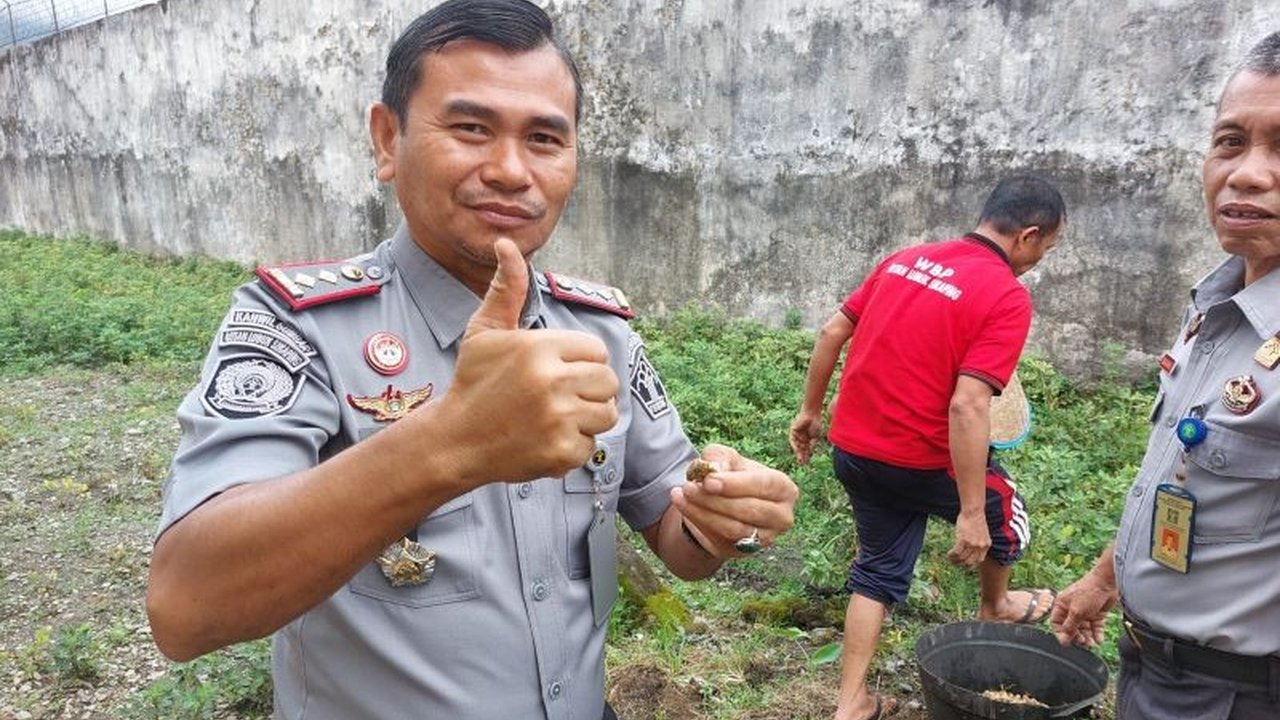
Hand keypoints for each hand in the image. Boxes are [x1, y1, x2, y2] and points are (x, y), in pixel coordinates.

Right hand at [437, 238, 618, 483]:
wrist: (454, 440)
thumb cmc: (473, 381)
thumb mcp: (485, 331)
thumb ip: (507, 288)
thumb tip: (507, 244)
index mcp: (540, 348)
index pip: (596, 350)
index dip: (579, 361)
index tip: (553, 371)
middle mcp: (552, 382)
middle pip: (608, 381)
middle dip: (588, 389)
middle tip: (554, 396)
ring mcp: (558, 419)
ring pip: (606, 413)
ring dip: (585, 417)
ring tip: (552, 416)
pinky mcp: (561, 452)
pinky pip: (590, 445)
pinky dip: (571, 447)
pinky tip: (544, 439)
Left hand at [671, 444, 798, 557]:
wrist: (723, 501)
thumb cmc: (731, 474)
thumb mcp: (725, 457)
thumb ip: (719, 457)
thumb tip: (713, 470)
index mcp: (784, 489)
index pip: (765, 486)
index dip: (736, 484)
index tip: (709, 481)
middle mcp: (781, 517)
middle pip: (749, 510)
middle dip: (715, 499)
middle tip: (688, 487)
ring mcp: (764, 538)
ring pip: (733, 528)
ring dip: (703, 512)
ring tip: (680, 494)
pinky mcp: (742, 551)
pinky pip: (720, 539)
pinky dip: (699, 522)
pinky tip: (683, 506)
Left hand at [788, 411, 823, 464]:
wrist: (812, 414)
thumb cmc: (815, 424)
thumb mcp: (815, 437)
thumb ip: (812, 445)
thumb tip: (810, 453)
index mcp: (807, 439)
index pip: (806, 450)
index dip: (806, 456)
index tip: (807, 463)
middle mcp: (801, 438)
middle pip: (801, 449)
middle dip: (801, 456)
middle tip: (802, 464)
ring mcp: (797, 435)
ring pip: (797, 446)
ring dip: (798, 452)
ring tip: (800, 459)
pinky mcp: (793, 431)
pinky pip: (793, 440)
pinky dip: (795, 445)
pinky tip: (798, 449)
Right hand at [945, 509, 990, 569]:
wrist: (973, 511)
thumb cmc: (976, 519)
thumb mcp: (982, 534)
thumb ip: (978, 542)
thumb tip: (970, 550)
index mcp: (986, 545)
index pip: (979, 560)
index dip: (971, 563)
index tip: (964, 562)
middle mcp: (980, 546)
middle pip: (970, 561)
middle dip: (962, 563)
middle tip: (956, 562)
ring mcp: (972, 544)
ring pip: (962, 558)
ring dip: (955, 560)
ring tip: (950, 558)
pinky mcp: (963, 540)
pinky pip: (956, 552)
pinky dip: (951, 555)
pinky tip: (948, 554)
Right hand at [1051, 573, 1117, 647]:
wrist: (1107, 583)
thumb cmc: (1088, 592)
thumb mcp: (1076, 612)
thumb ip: (1070, 627)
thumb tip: (1064, 640)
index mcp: (1061, 605)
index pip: (1057, 623)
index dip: (1061, 634)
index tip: (1068, 642)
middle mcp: (1071, 609)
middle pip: (1071, 628)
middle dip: (1077, 637)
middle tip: (1083, 643)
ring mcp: (1084, 612)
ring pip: (1084, 629)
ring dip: (1088, 637)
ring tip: (1092, 644)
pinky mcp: (1096, 614)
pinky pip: (1094, 627)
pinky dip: (1096, 634)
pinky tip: (1098, 640)